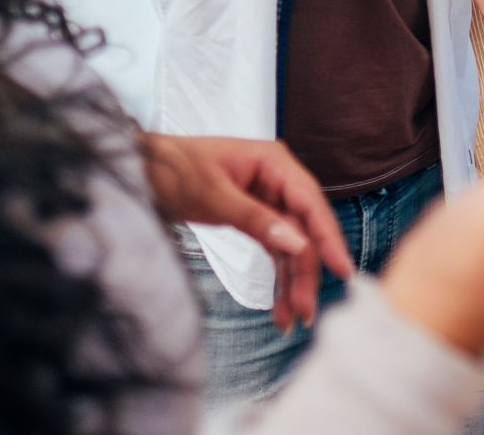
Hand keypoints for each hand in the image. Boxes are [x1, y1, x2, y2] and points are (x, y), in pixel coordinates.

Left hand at [138, 133, 352, 331]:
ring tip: (294, 319)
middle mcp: (278, 180)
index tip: (342, 271)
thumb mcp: (212, 196)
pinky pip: (275, 250)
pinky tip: (280, 307)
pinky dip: (278, 278)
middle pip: (305, 229)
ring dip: (294, 281)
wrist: (141, 170)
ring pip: (292, 245)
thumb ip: (255, 219)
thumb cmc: (173, 171)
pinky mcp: (256, 218)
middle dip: (306, 272)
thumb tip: (297, 244)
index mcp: (274, 163)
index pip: (311, 203)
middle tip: (307, 311)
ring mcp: (269, 199)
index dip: (329, 238)